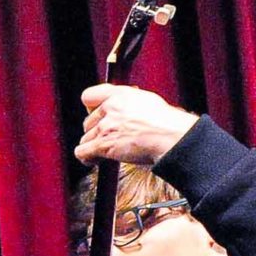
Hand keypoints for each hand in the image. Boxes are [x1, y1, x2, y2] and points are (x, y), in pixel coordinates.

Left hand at [74, 84, 195, 165]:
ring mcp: (106, 126)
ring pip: (86, 138)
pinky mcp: (104, 144)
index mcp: (121, 95)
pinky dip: (86, 158)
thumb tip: (120, 108)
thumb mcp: (147, 101)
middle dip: (96, 131)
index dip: (90, 107)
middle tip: (108, 138)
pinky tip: (94, 160)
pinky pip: (82, 152)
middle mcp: (111, 108)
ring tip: (105, 151)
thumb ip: (128, 102)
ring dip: (94, 146)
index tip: (94, 114)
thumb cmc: (167, 124)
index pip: (89, 96)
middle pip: (88, 121)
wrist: (172, 138)